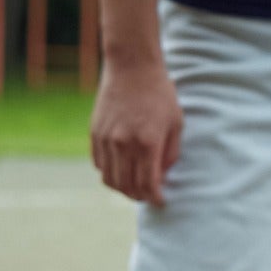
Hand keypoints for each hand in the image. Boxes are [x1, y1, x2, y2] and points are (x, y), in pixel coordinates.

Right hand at [90, 56, 183, 204]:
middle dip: (138, 196)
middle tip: (148, 197)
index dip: (154, 197)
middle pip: (126, 185)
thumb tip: (163, 176)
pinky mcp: (94, 133)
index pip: (147, 184)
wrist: (132, 69)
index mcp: (147, 143)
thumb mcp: (176, 124)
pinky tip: (121, 171)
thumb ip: (170, 153)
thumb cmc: (160, 95)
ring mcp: (105, 139)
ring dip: (122, 188)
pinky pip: (99, 163)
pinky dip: (109, 173)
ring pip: (109, 178)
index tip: (160, 201)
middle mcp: (123, 144)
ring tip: (134, 188)